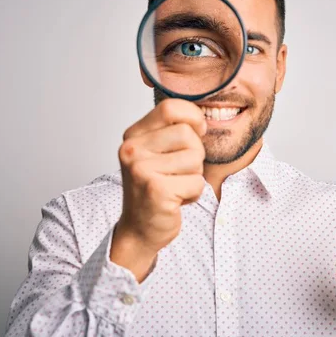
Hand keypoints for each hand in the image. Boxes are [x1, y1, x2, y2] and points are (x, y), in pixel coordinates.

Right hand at [111, 99, 206, 279]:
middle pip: (187, 133)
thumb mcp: (157, 153)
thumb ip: (172, 131)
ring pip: (195, 158)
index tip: (197, 131)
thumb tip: (203, 116)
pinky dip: (193, 194)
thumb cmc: (154, 189)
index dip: (193, 117)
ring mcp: (142, 169)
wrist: (140, 229)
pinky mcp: (156, 190)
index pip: (170, 107)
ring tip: (175, 186)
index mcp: (133, 135)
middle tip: (179, 171)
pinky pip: (196, 182)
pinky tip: (176, 200)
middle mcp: (132, 149)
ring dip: (194, 176)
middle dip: (195, 154)